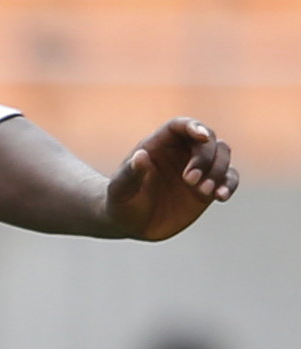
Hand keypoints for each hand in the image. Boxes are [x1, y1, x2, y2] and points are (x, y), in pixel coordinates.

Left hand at [105, 117, 236, 240]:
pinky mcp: (208, 186)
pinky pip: (228, 179)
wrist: (130, 223)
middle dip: (205, 157)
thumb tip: (140, 156)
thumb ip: (130, 173)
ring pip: (222, 155)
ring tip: (204, 191)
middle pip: (207, 139)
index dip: (193, 126)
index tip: (202, 137)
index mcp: (158, 144)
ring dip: (219, 170)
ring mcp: (198, 168)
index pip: (180, 125)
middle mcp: (181, 152)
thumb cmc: (120, 201)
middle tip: (190, 180)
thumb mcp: (120, 189)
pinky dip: (229, 184)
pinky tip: (221, 196)